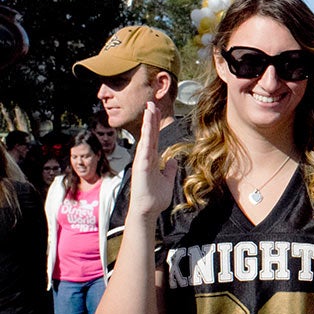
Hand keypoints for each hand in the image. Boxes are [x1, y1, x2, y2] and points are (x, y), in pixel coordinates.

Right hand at [128, 102, 176, 219]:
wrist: (148, 210)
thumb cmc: (155, 197)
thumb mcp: (167, 180)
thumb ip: (168, 169)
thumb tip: (172, 161)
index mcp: (152, 159)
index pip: (154, 137)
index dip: (155, 124)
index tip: (156, 110)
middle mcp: (145, 158)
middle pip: (149, 134)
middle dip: (150, 118)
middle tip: (152, 102)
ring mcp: (142, 161)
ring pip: (146, 138)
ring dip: (147, 123)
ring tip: (150, 109)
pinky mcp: (141, 167)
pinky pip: (145, 150)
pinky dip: (146, 138)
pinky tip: (147, 127)